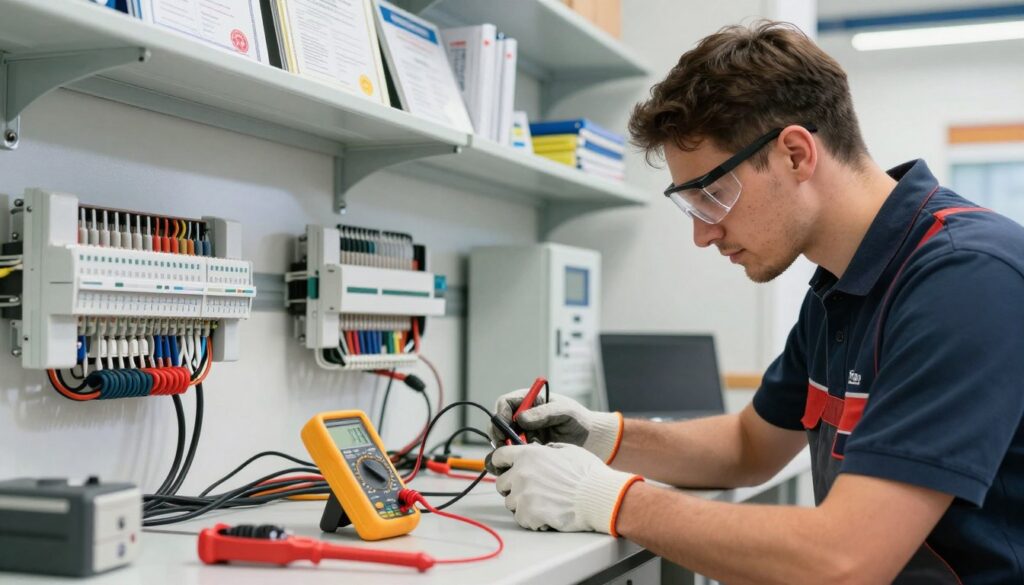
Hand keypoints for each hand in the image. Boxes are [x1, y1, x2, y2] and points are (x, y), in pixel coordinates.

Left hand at [488, 443, 642, 533]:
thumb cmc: (587, 474)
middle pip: (501, 483)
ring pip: (511, 503)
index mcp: (528, 455)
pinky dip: (532, 520)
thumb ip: (547, 450)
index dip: (502, 463)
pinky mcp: (528, 514)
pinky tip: (547, 515)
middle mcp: (521, 473)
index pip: (499, 456)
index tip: (504, 469)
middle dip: (512, 488)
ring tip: (543, 504)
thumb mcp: (568, 450)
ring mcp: (523, 495)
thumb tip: (540, 451)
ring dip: (523, 505)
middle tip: (529, 492)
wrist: (597, 497)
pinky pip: (521, 519)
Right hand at [489, 389, 623, 462]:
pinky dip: (512, 461)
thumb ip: (544, 413)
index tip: (505, 428)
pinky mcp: (525, 450)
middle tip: (504, 447)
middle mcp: (521, 417)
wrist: (589, 439)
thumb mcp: (565, 412)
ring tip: (512, 459)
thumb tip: (521, 418)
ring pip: (502, 441)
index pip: (505, 403)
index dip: (501, 415)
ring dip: (503, 450)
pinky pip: (511, 455)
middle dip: (498, 435)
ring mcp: (522, 434)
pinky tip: (521, 465)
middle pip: (498, 423)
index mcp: (528, 401)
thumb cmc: (578, 419)